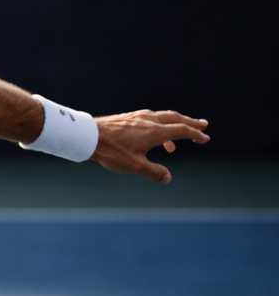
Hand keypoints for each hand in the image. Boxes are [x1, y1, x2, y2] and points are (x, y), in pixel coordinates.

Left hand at [92, 109, 208, 183]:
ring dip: (176, 123)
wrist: (89, 136)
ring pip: (164, 116)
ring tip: (181, 135)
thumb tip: (167, 178)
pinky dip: (160, 124)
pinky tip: (156, 134)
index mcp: (155, 132)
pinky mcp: (130, 117)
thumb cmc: (111, 152)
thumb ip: (153, 171)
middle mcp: (150, 121)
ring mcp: (139, 117)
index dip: (196, 135)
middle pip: (177, 119)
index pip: (182, 131)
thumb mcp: (134, 165)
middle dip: (191, 122)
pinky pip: (151, 118)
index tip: (205, 139)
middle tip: (204, 124)